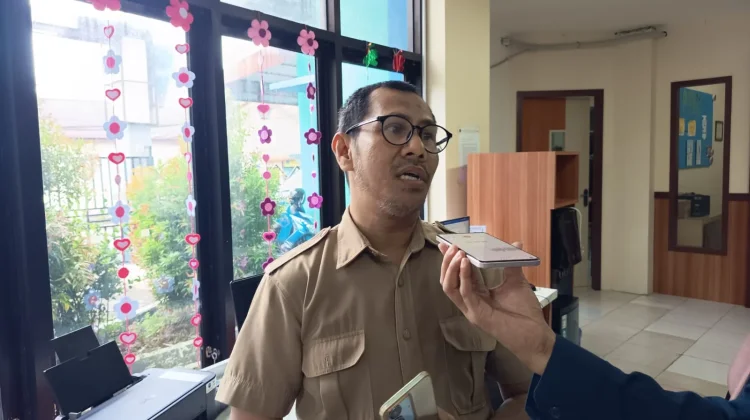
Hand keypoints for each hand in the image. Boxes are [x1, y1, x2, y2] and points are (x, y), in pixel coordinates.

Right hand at [438, 243, 555, 374]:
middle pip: (448, 281)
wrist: (536, 336)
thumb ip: (511, 264)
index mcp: (476, 295)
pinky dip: (463, 277)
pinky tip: (465, 263)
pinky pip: (465, 293)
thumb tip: (516, 244)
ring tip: (458, 253)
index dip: (451, 260)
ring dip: (451, 268)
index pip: (458, 276)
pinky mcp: (477, 315)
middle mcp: (470, 302)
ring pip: (450, 288)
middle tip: (452, 246)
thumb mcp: (516, 282)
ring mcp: (471, 309)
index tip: (447, 244)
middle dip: (447, 262)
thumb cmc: (525, 313)